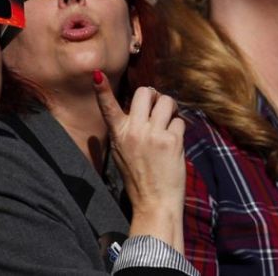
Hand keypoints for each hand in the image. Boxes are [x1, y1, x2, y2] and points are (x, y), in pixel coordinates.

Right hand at [93, 69, 185, 250]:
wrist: (154, 203)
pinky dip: (179, 129)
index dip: (102, 89)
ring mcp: (153, 135)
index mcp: (118, 134)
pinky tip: (175, 143)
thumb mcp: (122, 153)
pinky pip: (179, 121)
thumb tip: (139, 110)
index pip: (107, 107)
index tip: (97, 74)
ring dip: (171, 109)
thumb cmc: (139, 178)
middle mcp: (134, 131)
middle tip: (159, 106)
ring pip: (166, 101)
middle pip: (146, 92)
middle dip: (155, 95)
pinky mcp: (171, 141)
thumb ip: (127, 130)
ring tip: (169, 122)